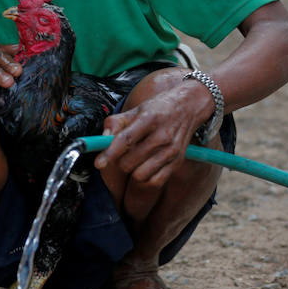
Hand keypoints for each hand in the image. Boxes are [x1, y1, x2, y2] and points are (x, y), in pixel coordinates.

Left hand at [94, 81, 212, 186]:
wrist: (189, 106)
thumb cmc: (159, 108)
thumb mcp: (137, 109)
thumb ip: (116, 122)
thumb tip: (102, 139)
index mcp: (149, 118)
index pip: (125, 140)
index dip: (109, 153)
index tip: (98, 163)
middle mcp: (162, 135)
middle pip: (130, 161)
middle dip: (119, 161)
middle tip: (122, 152)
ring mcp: (171, 151)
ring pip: (140, 175)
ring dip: (131, 170)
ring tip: (134, 159)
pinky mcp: (177, 162)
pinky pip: (154, 181)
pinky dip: (145, 178)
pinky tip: (144, 167)